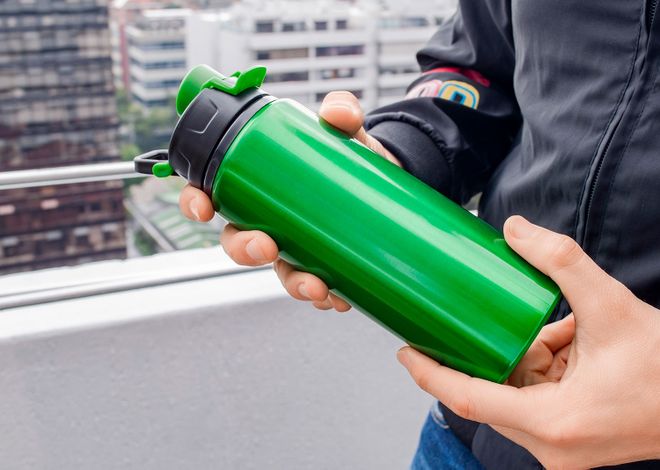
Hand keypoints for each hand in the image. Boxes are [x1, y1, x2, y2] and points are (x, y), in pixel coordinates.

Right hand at [179, 91, 398, 311]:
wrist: (387, 179)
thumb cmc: (350, 155)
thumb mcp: (347, 133)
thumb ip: (342, 113)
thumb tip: (338, 111)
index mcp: (259, 187)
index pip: (213, 194)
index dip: (194, 202)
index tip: (201, 207)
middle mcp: (271, 221)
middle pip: (239, 243)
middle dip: (245, 249)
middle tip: (266, 246)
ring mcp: (297, 247)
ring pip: (281, 273)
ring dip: (294, 284)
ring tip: (318, 286)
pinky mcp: (326, 265)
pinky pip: (318, 289)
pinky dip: (328, 297)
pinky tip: (340, 297)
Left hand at [397, 216, 659, 467]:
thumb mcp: (611, 305)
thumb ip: (562, 261)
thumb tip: (516, 228)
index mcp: (552, 421)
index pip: (467, 398)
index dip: (429, 373)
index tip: (404, 351)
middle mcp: (551, 444)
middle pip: (490, 392)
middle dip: (483, 353)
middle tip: (465, 320)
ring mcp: (560, 446)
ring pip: (515, 392)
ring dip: (523, 356)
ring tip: (561, 331)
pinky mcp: (570, 439)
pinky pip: (537, 398)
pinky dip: (543, 367)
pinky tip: (570, 342)